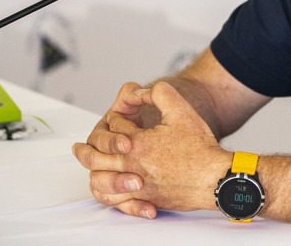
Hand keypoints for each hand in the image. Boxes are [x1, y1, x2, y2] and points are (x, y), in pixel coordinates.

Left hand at [73, 82, 228, 217]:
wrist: (214, 177)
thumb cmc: (199, 147)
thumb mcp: (181, 111)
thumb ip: (160, 93)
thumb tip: (145, 89)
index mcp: (138, 143)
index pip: (116, 127)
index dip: (118, 118)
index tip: (123, 117)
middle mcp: (133, 166)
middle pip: (97, 157)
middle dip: (86, 150)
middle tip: (77, 149)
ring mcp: (138, 185)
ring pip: (102, 181)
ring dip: (92, 173)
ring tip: (89, 172)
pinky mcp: (146, 199)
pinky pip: (118, 201)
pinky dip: (110, 195)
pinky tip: (110, 192)